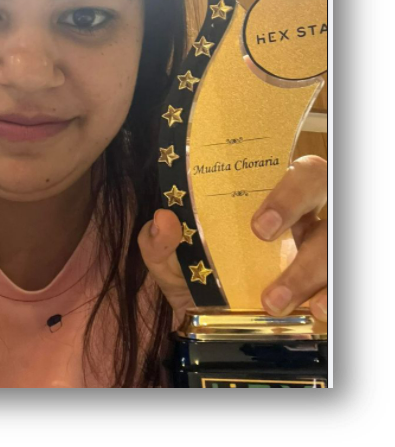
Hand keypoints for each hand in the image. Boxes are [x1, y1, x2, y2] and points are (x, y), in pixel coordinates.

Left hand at [137, 154, 327, 324]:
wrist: (212, 328)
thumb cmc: (202, 277)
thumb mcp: (174, 264)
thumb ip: (160, 243)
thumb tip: (163, 220)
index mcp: (272, 194)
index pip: (295, 174)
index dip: (287, 193)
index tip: (259, 226)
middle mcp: (307, 213)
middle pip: (322, 192)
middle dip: (297, 211)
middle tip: (264, 239)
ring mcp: (324, 245)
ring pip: (334, 242)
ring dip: (308, 270)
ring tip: (273, 301)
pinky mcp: (328, 280)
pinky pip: (342, 283)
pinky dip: (331, 297)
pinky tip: (316, 311)